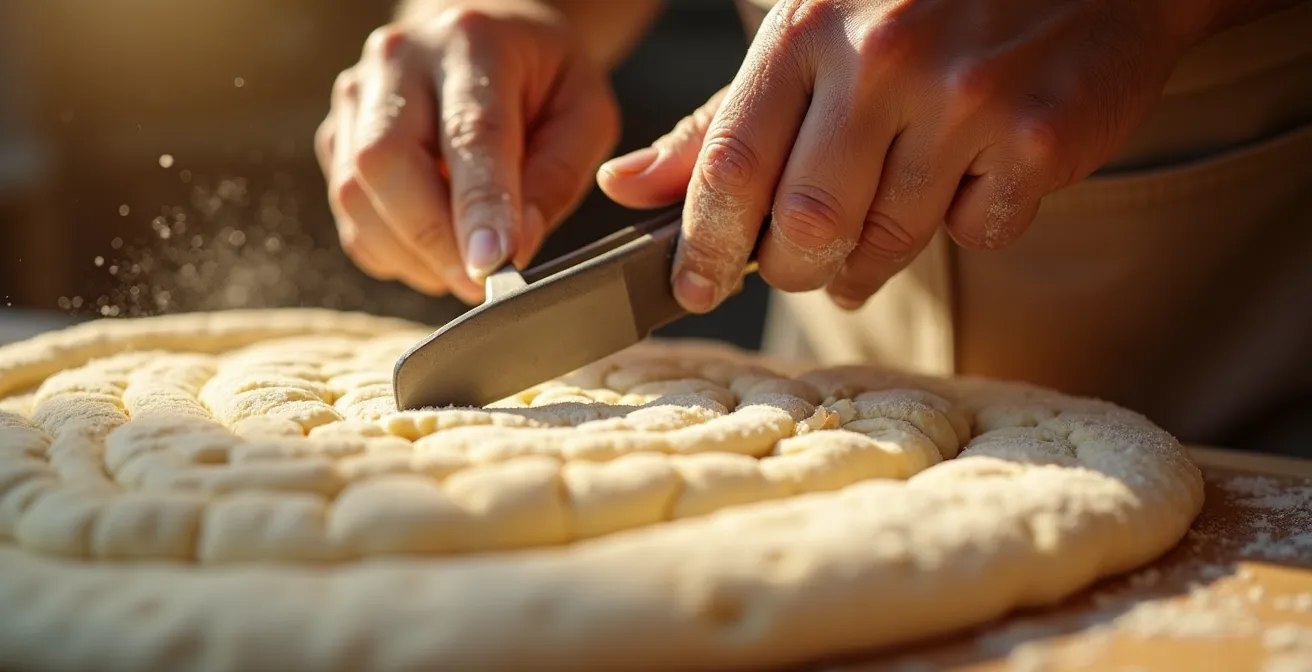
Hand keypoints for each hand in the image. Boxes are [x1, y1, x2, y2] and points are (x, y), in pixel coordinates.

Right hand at [317, 0, 618, 302]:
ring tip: (462, 267)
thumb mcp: (584, 115)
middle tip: (479, 284)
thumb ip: (554, 179)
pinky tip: (432, 248)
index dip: (477, 208)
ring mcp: (357, 95)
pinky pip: (349, 214)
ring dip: (411, 254)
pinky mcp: (336, 134)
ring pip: (355, 195)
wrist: (487, 39)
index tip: (493, 265)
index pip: (469, 134)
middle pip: (387, 162)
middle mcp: (400, 60)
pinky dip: (391, 250)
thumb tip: (514, 247)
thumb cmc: (544, 80)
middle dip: (432, 241)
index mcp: (472, 42)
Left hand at [599, 0, 1208, 311]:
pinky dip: (965, 227)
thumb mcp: (815, 35)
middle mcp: (883, 55)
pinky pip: (975, 234)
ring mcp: (966, 94)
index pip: (732, 163)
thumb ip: (722, 119)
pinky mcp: (1038, 135)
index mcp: (810, 26)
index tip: (690, 290)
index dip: (701, 243)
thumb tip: (624, 186)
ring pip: (886, 242)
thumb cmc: (928, 4)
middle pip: (805, 223)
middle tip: (797, 267)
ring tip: (872, 243)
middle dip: (790, 269)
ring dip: (869, 263)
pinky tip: (971, 181)